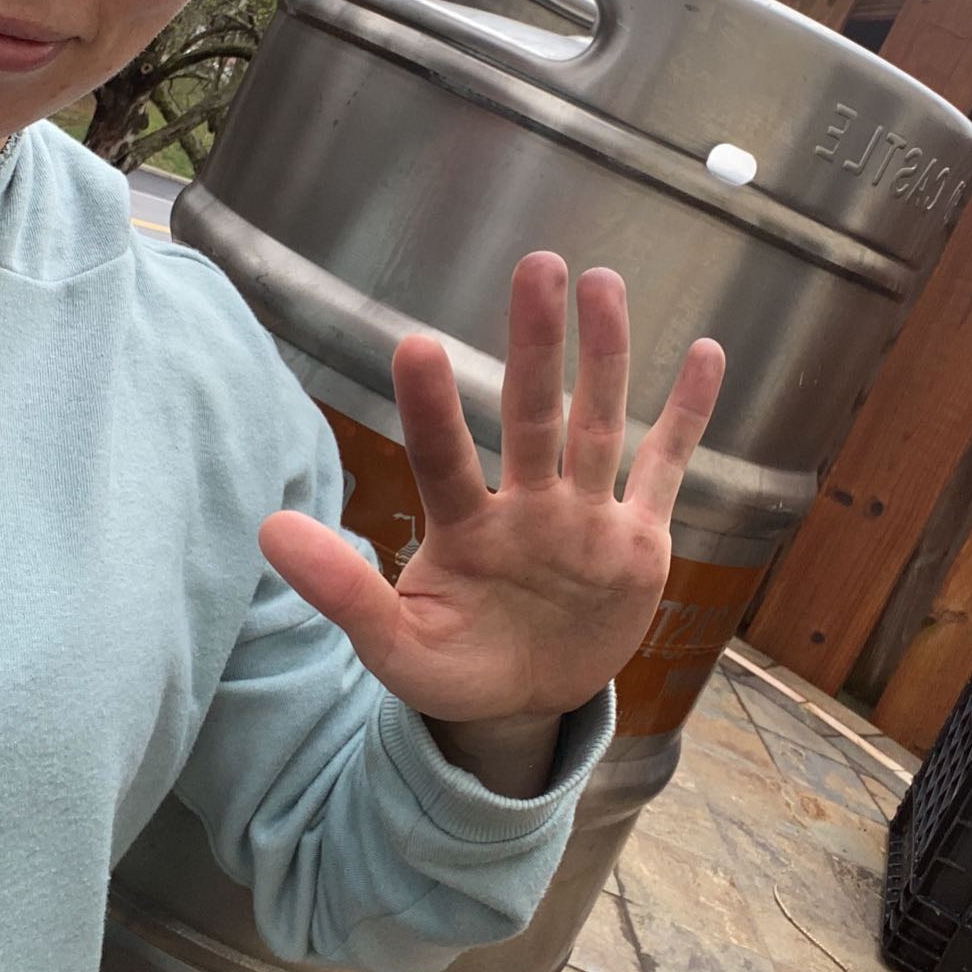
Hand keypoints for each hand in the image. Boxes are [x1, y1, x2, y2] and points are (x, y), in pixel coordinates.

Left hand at [259, 253, 723, 793]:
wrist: (526, 706)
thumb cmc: (456, 669)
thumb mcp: (396, 647)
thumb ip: (343, 591)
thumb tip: (266, 529)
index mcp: (465, 530)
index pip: (445, 459)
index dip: (431, 408)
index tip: (414, 344)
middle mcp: (528, 507)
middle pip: (534, 414)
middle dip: (537, 345)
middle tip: (537, 265)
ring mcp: (585, 517)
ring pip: (599, 423)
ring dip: (605, 356)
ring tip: (603, 283)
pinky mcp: (637, 542)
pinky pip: (666, 468)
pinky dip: (688, 416)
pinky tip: (705, 354)